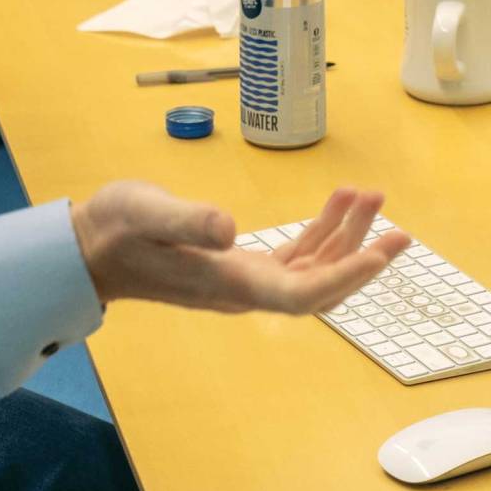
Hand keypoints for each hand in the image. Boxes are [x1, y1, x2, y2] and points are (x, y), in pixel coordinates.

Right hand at [69, 183, 409, 313]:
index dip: (346, 277)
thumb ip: (188, 221)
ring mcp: (243, 280)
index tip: (380, 254)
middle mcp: (245, 289)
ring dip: (346, 239)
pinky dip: (320, 234)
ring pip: (312, 270)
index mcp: (230, 282)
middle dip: (364, 260)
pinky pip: (293, 258)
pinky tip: (335, 206)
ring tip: (371, 198)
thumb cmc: (117, 228)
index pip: (302, 293)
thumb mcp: (148, 212)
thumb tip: (230, 229)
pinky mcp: (238, 266)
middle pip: (320, 286)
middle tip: (400, 229)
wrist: (90, 249)